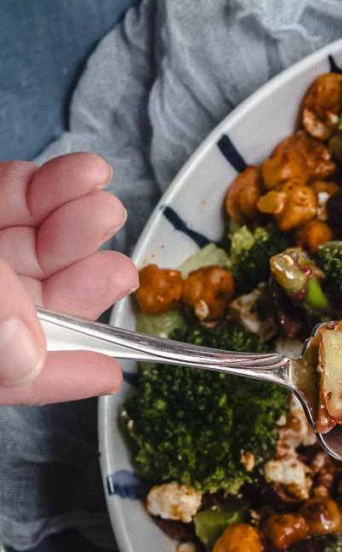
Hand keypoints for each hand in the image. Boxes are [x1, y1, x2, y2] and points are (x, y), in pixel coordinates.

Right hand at [0, 154, 137, 404]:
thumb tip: (30, 357)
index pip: (6, 375)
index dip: (59, 376)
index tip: (109, 373)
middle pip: (26, 308)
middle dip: (78, 286)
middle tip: (119, 268)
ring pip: (24, 249)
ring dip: (71, 226)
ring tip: (104, 202)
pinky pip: (6, 203)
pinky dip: (42, 189)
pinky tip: (82, 175)